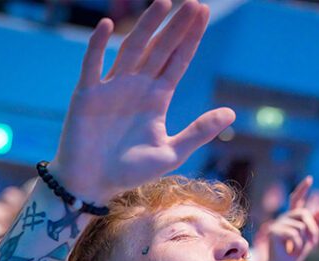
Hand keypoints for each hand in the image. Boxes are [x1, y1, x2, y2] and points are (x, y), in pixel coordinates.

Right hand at [51, 0, 234, 202]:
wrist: (92, 184)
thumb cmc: (130, 172)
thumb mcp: (170, 152)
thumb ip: (198, 131)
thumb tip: (231, 113)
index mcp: (156, 98)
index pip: (177, 61)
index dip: (190, 38)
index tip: (204, 13)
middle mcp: (136, 86)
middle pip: (160, 49)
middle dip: (175, 26)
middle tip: (194, 2)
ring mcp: (111, 88)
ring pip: (131, 49)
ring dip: (146, 27)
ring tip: (162, 3)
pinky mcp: (86, 95)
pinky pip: (92, 66)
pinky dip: (97, 46)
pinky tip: (106, 26)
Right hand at [265, 176, 318, 260]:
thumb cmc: (295, 254)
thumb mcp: (310, 239)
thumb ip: (315, 225)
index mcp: (292, 218)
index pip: (297, 200)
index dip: (302, 189)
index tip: (310, 179)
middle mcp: (284, 218)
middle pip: (304, 214)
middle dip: (312, 228)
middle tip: (311, 241)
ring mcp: (277, 223)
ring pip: (300, 227)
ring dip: (303, 241)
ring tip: (296, 250)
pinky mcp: (273, 231)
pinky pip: (293, 235)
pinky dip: (297, 246)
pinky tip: (290, 251)